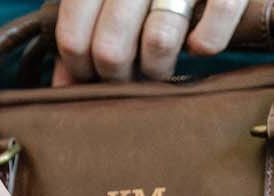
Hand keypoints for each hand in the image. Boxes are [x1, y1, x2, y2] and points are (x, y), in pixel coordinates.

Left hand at [53, 0, 246, 83]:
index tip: (94, 72)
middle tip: (131, 70)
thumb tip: (62, 86)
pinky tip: (198, 42)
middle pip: (111, 50)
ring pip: (158, 43)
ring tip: (162, 61)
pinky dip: (206, 44)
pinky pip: (211, 31)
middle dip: (119, 76)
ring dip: (159, 68)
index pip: (72, 38)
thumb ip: (79, 31)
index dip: (81, 69)